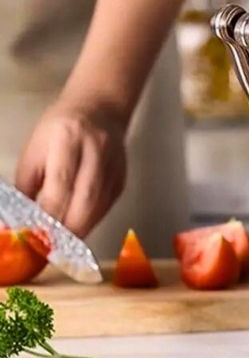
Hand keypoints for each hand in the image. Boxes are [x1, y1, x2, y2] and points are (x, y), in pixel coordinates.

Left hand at [15, 104, 126, 237]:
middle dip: (64, 231)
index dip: (45, 218)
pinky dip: (91, 221)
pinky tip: (77, 228)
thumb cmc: (59, 129)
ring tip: (59, 244)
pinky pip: (107, 206)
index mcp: (68, 141)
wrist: (100, 108)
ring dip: (78, 231)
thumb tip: (16, 224)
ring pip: (98, 208)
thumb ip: (25, 188)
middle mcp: (96, 151)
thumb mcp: (34, 152)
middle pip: (83, 201)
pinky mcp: (123, 175)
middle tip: (46, 248)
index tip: (32, 238)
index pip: (58, 189)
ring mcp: (114, 164)